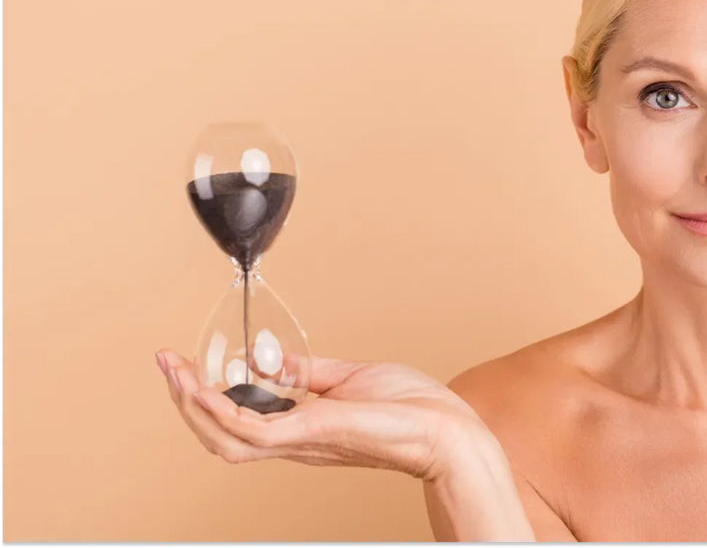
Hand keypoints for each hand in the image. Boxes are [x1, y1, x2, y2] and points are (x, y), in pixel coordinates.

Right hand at [155, 349, 495, 480]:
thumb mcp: (348, 377)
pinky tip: (205, 389)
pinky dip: (223, 412)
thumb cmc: (411, 407)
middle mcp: (294, 441)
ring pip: (226, 437)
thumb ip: (307, 372)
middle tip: (166, 365)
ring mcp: (301, 441)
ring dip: (194, 406)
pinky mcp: (312, 433)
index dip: (206, 398)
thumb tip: (269, 359)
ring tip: (174, 374)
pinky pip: (253, 431)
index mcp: (301, 428)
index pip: (239, 421)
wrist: (446, 427)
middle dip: (186, 402)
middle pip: (220, 434)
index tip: (184, 366)